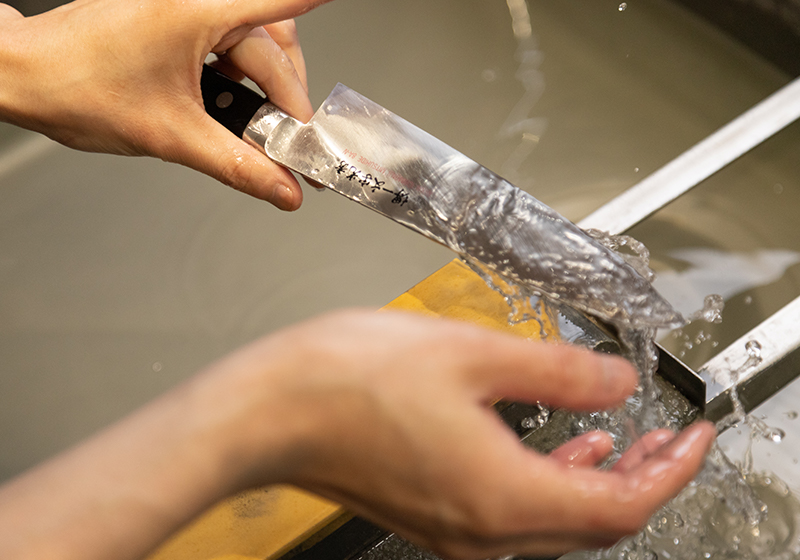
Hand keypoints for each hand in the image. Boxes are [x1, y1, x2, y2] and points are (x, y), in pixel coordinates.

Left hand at [0, 0, 328, 208]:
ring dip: (265, 85)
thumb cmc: (76, 86)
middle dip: (288, 95)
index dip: (316, 3)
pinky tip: (229, 104)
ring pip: (254, 42)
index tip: (339, 2)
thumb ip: (238, 165)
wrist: (24, 77)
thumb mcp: (172, 136)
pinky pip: (227, 41)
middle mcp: (194, 2)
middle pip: (274, 43)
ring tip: (260, 125)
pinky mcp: (173, 18)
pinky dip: (238, 75)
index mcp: (197, 12)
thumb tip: (282, 188)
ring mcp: (183, 8)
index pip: (280, 3)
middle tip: (294, 137)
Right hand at [0, 309, 713, 559]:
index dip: (671, 469)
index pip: (621, 505)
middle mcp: (482, 529)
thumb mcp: (473, 353)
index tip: (694, 435)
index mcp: (504, 496)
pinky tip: (550, 443)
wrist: (268, 408)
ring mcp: (452, 527)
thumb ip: (560, 371)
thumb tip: (616, 383)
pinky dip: (547, 480)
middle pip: (593, 522)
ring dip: (595, 480)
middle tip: (669, 438)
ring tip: (620, 440)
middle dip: (642, 476)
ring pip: (553, 520)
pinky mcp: (428, 510)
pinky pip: (513, 512)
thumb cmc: (348, 379)